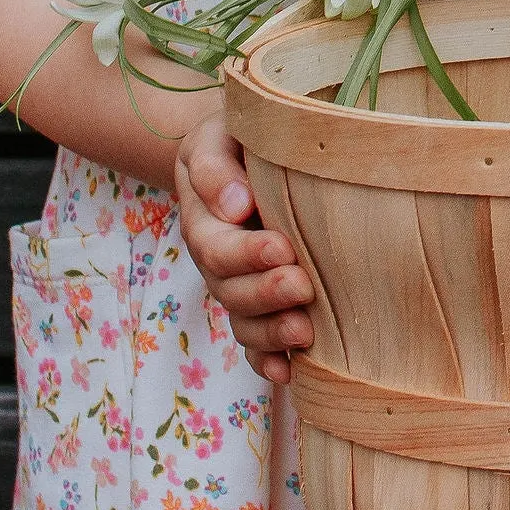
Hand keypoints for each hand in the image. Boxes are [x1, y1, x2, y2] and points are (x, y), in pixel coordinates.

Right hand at [173, 113, 313, 385]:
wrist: (251, 148)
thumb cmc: (239, 136)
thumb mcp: (217, 135)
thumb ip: (215, 166)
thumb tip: (236, 206)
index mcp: (204, 219)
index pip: (216, 247)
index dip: (247, 254)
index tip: (283, 247)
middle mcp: (219, 261)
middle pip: (231, 292)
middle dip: (266, 294)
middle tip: (303, 286)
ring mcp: (239, 287)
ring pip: (245, 324)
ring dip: (271, 334)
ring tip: (304, 332)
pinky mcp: (263, 305)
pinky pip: (256, 345)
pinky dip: (269, 362)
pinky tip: (290, 373)